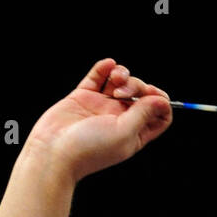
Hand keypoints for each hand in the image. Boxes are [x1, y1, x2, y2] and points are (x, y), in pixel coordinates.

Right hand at [26, 57, 172, 182]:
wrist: (54, 152)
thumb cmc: (90, 149)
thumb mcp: (125, 133)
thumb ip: (144, 114)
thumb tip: (162, 101)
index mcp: (135, 133)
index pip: (159, 114)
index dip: (159, 100)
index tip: (149, 95)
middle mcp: (120, 119)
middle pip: (141, 94)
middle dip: (136, 85)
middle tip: (121, 92)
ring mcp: (101, 107)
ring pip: (121, 82)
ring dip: (122, 74)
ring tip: (114, 79)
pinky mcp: (83, 97)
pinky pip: (98, 77)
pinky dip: (104, 68)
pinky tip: (108, 65)